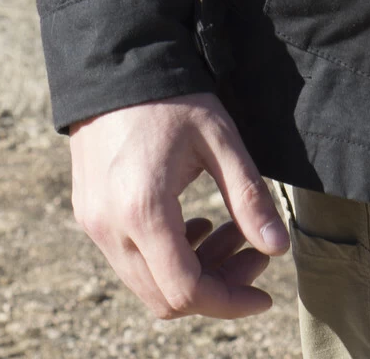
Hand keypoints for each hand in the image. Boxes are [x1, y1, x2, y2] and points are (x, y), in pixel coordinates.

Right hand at [69, 92, 290, 319]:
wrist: (118, 67)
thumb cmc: (175, 100)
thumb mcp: (221, 142)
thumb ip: (249, 197)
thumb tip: (278, 249)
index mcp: (144, 210)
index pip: (186, 291)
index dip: (229, 302)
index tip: (265, 295)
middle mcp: (110, 227)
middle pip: (166, 297)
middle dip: (218, 286)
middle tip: (256, 253)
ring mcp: (94, 225)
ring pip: (147, 282)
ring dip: (195, 270)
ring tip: (232, 231)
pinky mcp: (90, 216)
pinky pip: (129, 260)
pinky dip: (169, 257)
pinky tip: (199, 224)